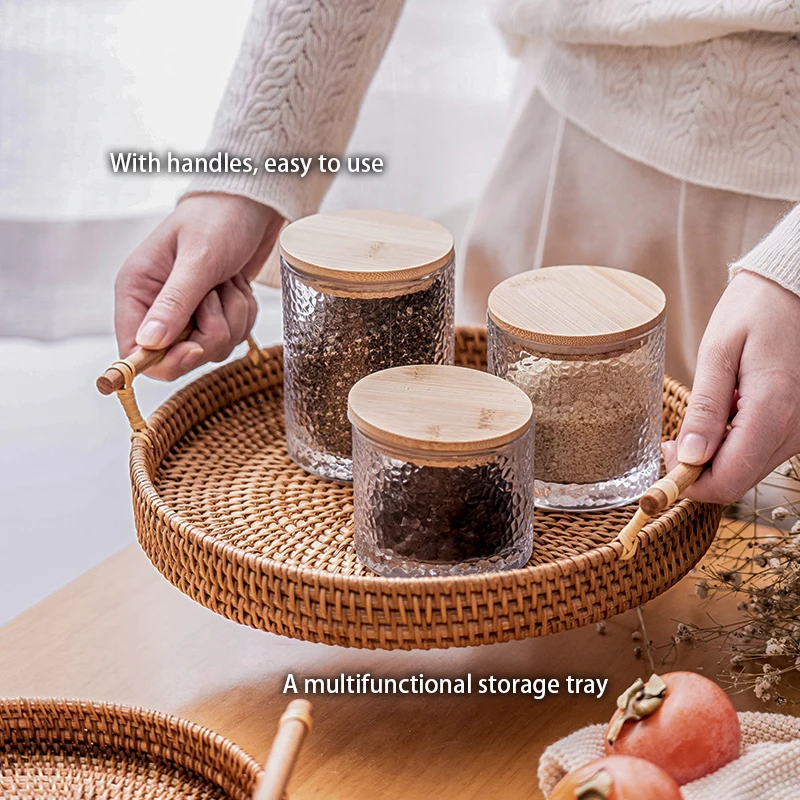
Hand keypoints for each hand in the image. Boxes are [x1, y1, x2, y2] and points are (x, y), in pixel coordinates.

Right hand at [115, 193, 282, 379]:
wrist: (251, 203)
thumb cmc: (218, 219)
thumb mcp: (198, 259)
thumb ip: (174, 303)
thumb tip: (148, 344)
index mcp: (136, 291)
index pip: (134, 351)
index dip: (166, 360)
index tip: (195, 347)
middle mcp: (156, 307)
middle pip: (179, 357)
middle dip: (210, 333)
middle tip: (219, 296)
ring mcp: (186, 314)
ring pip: (211, 348)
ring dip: (232, 318)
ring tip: (229, 282)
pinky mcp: (213, 315)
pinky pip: (232, 337)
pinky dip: (243, 314)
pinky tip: (238, 286)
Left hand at [663, 271, 799, 503]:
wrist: (792, 292)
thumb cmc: (753, 312)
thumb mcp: (717, 353)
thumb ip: (705, 408)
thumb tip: (690, 457)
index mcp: (772, 412)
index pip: (728, 480)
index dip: (690, 481)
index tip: (667, 454)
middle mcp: (794, 430)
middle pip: (737, 480)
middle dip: (699, 469)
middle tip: (677, 436)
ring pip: (748, 470)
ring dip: (716, 455)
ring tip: (708, 413)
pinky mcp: (798, 428)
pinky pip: (760, 452)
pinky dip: (734, 443)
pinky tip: (728, 410)